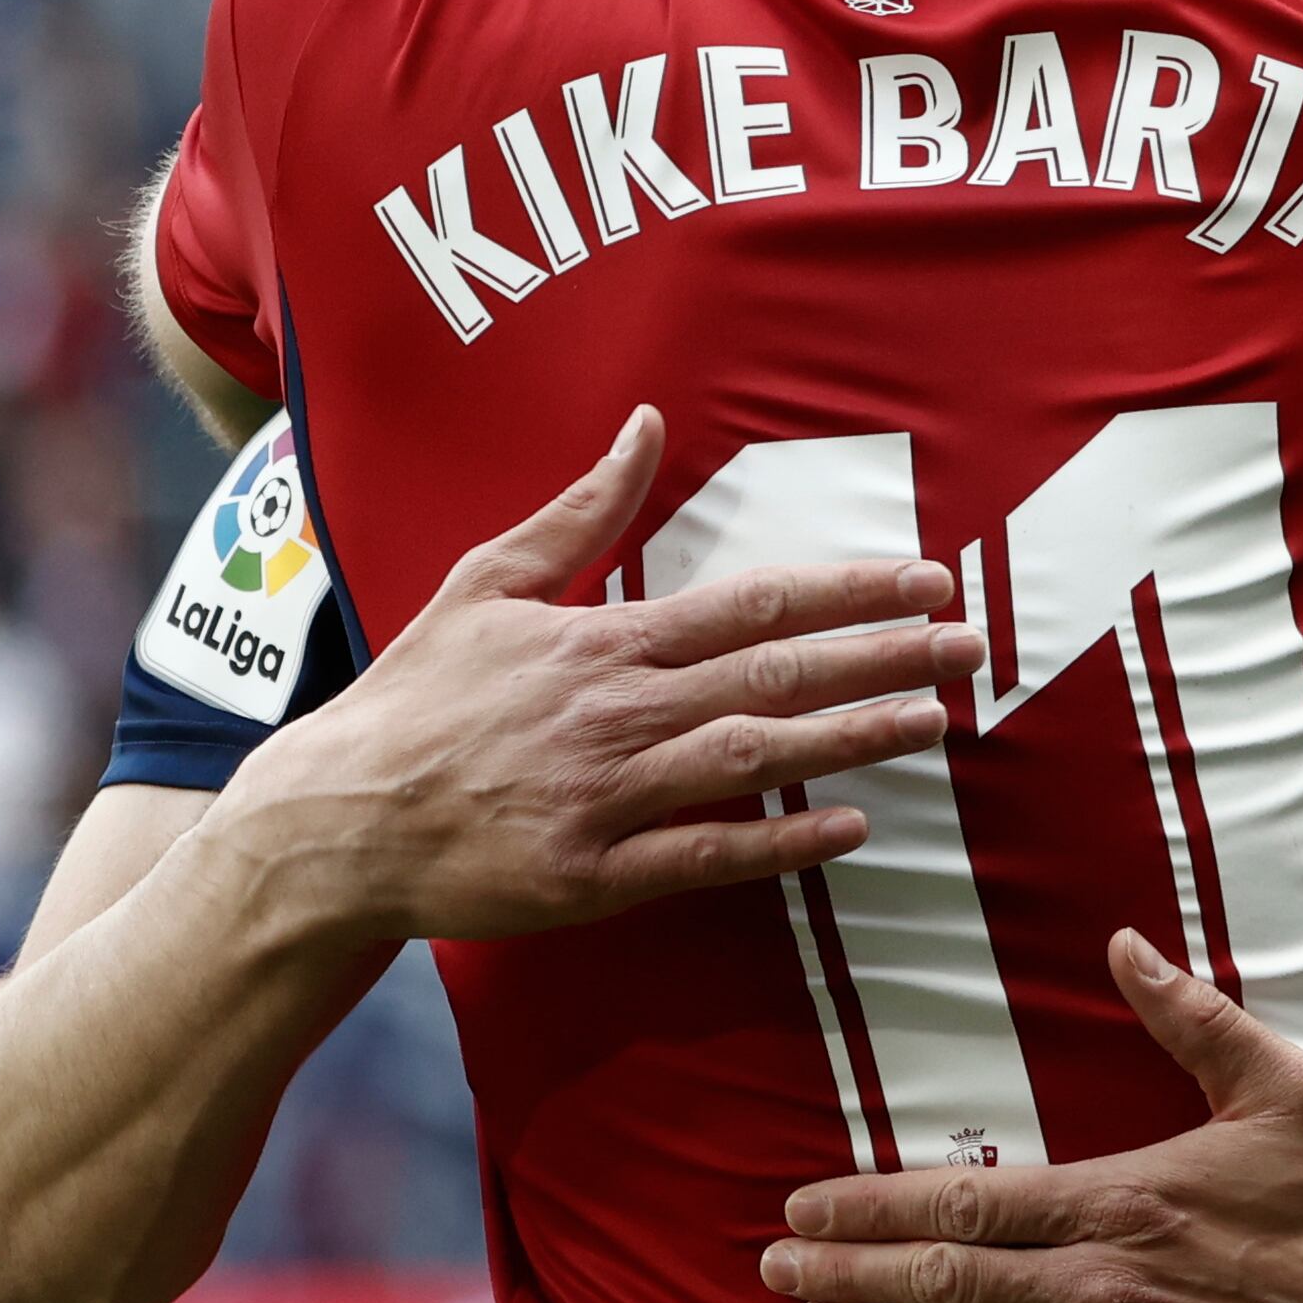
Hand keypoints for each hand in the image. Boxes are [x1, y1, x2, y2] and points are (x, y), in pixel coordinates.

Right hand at [217, 407, 983, 939]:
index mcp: (601, 642)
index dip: (847, 591)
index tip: (925, 579)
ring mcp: (606, 798)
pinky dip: (779, 844)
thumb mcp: (486, 580)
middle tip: (969, 646)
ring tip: (934, 722)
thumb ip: (580, 510)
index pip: (751, 605)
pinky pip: (703, 856)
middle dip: (882, 657)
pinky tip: (848, 829)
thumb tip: (644, 425)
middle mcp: (616, 714)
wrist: (333, 818)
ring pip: (753, 761)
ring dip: (851, 740)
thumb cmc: (413, 697)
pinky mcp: (591, 877)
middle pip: (774, 677)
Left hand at [759, 929, 1302, 1302]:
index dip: (870, 1212)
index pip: (964, 1207)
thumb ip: (1188, 1016)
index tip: (801, 1209)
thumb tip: (1121, 943)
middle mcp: (1110, 1291)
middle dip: (846, 1278)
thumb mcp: (1282, 1086)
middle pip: (946, 1286)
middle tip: (768, 1274)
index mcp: (1127, 1200)